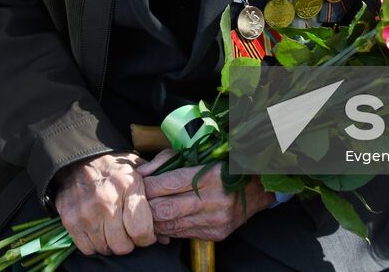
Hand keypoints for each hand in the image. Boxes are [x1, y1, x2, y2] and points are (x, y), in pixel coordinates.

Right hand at [55, 152, 155, 256]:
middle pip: (122, 246)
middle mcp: (106, 201)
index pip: (141, 231)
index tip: (145, 234)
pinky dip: (94, 244)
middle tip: (127, 232)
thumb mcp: (140, 172)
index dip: (146, 238)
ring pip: (105, 249)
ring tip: (112, 229)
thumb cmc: (115, 167)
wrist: (80, 158)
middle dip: (129, 242)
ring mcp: (85, 212)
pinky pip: (87, 248)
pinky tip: (98, 231)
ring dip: (111, 244)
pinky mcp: (70, 219)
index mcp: (127, 186)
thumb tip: (165, 237)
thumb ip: (155, 200)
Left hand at [140, 150, 272, 241]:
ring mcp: (215, 220)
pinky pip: (182, 234)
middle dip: (145, 206)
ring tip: (143, 211)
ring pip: (171, 225)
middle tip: (134, 201)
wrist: (254, 190)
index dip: (149, 185)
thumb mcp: (197, 155)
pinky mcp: (215, 234)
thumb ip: (166, 161)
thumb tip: (141, 172)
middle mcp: (214, 199)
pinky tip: (161, 221)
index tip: (137, 184)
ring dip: (153, 220)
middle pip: (167, 208)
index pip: (170, 183)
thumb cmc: (221, 167)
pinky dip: (167, 228)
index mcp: (211, 175)